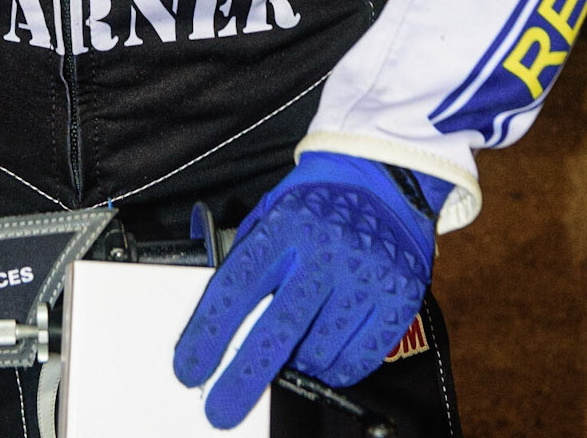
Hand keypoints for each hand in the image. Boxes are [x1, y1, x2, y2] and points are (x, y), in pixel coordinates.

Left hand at [174, 154, 439, 429]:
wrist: (388, 176)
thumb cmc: (321, 200)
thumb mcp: (276, 211)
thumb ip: (250, 257)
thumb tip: (217, 318)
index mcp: (287, 227)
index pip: (237, 286)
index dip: (209, 334)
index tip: (189, 369)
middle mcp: (325, 252)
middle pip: (277, 330)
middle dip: (243, 378)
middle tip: (220, 410)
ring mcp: (365, 276)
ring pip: (319, 353)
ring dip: (297, 367)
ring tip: (293, 353)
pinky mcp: (397, 298)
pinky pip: (359, 360)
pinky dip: (335, 370)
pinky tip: (326, 356)